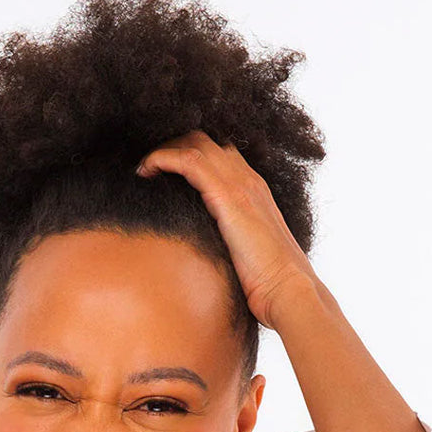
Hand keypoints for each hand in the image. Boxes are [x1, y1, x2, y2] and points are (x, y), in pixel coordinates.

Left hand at [135, 129, 320, 330]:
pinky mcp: (227, 196)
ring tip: (143, 170)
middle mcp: (248, 180)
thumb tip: (204, 252)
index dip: (187, 155)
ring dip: (163, 151)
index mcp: (254, 191)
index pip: (219, 155)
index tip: (162, 174)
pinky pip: (188, 161)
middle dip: (172, 147)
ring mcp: (240, 184)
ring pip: (195, 143)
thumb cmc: (269, 283)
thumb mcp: (245, 254)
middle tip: (148, 169)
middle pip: (204, 142)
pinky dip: (162, 158)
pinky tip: (145, 170)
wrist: (287, 289)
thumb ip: (227, 242)